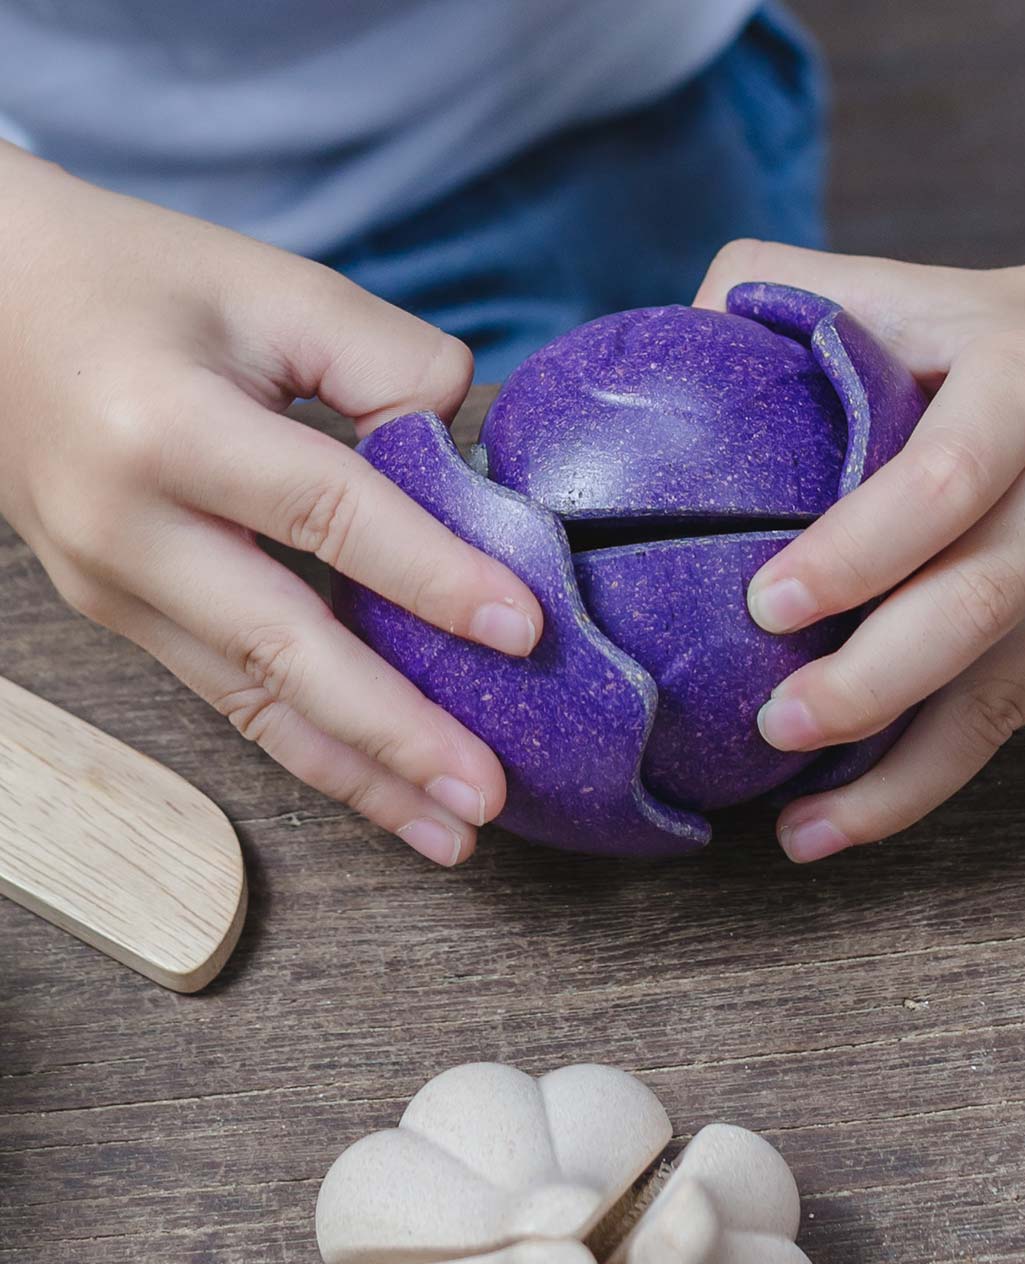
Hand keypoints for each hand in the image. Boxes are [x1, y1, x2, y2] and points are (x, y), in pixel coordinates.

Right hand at [0, 145, 543, 866]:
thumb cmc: (137, 281)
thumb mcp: (268, 286)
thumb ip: (386, 363)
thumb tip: (467, 463)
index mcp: (164, 427)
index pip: (328, 513)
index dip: (432, 574)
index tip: (525, 628)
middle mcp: (126, 529)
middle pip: (284, 649)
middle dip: (395, 733)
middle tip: (488, 796)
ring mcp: (113, 588)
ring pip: (254, 703)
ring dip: (358, 776)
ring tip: (449, 835)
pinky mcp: (122, 617)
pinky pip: (230, 697)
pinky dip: (312, 748)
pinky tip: (379, 788)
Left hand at [697, 237, 1024, 860]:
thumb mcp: (933, 293)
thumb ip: (803, 296)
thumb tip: (681, 338)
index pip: (946, 480)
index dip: (857, 549)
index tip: (768, 603)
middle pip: (978, 603)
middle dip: (870, 682)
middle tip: (770, 723)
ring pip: (1005, 692)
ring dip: (895, 772)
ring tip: (798, 822)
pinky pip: (1016, 720)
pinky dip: (927, 780)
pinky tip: (849, 818)